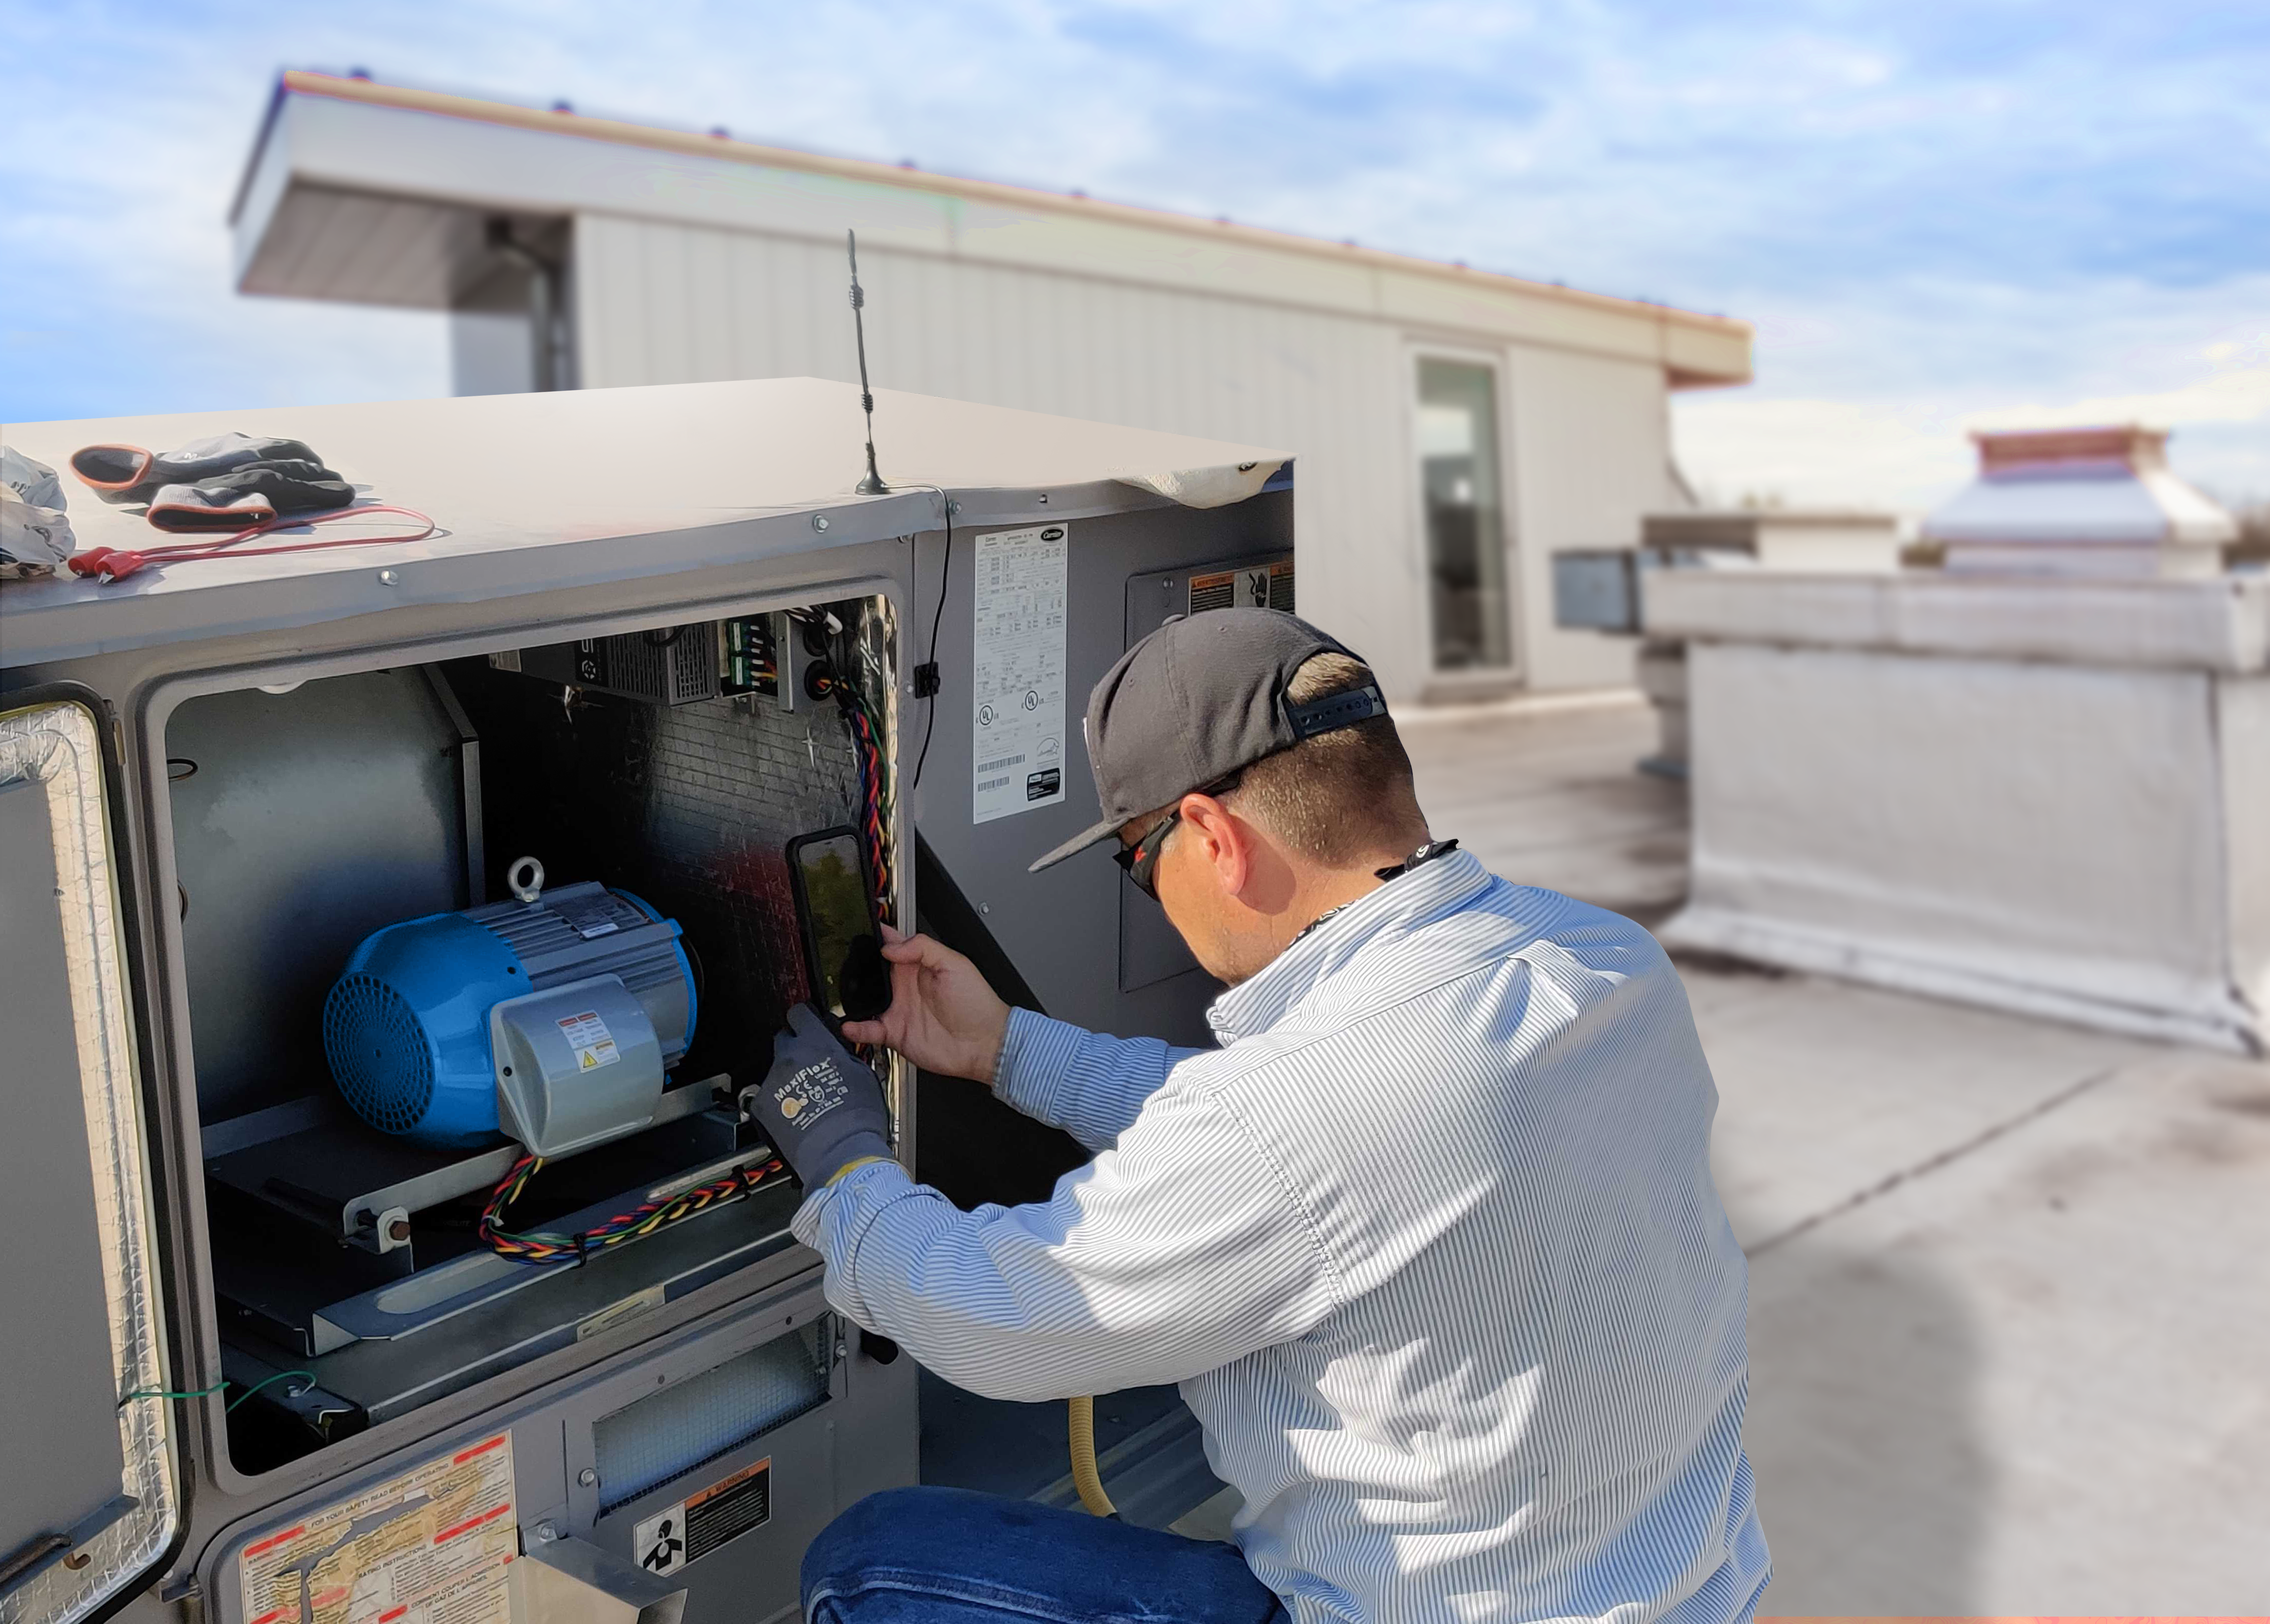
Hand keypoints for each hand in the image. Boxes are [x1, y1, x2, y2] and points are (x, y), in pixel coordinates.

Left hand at [746, 1005, 892, 1186]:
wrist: (841, 1152)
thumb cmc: (857, 1116)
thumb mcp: (861, 1073)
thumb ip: (841, 1053)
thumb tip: (835, 1048)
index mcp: (815, 1044)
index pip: (799, 1014)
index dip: (804, 1019)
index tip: (807, 1024)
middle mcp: (789, 1057)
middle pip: (784, 1040)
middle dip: (796, 1049)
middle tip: (811, 1066)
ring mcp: (772, 1081)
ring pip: (778, 1071)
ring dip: (790, 1079)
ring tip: (808, 1100)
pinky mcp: (762, 1104)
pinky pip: (769, 1096)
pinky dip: (781, 1102)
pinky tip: (797, 1114)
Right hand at [839, 925, 1010, 1084]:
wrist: (985, 1043)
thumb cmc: (977, 1004)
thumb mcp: (955, 964)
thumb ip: (923, 948)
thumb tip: (891, 947)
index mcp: (919, 965)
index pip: (892, 945)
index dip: (875, 937)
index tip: (857, 929)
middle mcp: (905, 986)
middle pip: (872, 971)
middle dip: (855, 967)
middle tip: (839, 963)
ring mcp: (899, 1010)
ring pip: (866, 1000)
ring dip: (851, 998)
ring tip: (837, 994)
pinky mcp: (896, 1033)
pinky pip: (869, 1030)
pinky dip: (856, 1028)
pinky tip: (849, 1025)